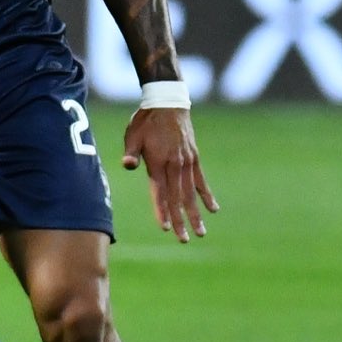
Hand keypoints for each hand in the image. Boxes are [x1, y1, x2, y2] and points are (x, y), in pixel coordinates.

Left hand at [122, 106, 218, 242]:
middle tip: (184, 239)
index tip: (166, 228)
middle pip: (178, 198)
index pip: (160, 192)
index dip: (162, 210)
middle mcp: (175, 165)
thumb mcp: (133, 135)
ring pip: (191, 193)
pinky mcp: (194, 158)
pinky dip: (207, 195)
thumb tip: (127, 165)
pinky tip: (213, 209)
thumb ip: (131, 153)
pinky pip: (202, 181)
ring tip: (200, 232)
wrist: (167, 102)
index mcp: (158, 162)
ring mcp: (187, 162)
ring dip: (195, 213)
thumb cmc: (145, 120)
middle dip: (180, 220)